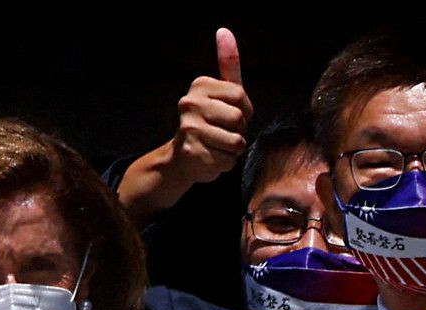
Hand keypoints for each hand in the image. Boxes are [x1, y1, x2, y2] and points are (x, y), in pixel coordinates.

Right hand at [170, 27, 253, 183]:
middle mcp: (190, 103)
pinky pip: (228, 160)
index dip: (244, 111)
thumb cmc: (209, 123)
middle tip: (222, 133)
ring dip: (233, 149)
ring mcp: (189, 128)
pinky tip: (210, 158)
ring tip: (217, 146)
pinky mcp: (192, 152)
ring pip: (236, 141)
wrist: (182, 159)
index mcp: (200, 85)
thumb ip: (227, 64)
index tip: (228, 115)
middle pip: (239, 118)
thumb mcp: (221, 92)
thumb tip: (224, 30)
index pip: (241, 96)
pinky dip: (225, 163)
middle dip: (239, 131)